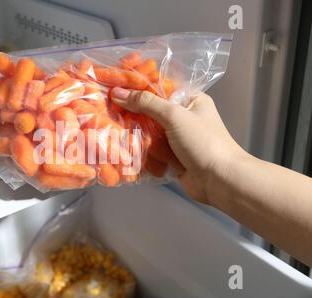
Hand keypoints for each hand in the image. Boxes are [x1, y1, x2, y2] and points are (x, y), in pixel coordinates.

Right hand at [111, 88, 246, 203]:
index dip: (138, 87)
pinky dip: (140, 151)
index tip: (115, 87)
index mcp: (190, 99)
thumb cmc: (204, 142)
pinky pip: (150, 149)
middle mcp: (183, 116)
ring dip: (135, 134)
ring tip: (114, 132)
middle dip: (133, 113)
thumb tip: (119, 93)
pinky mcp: (170, 156)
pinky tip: (124, 149)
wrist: (219, 180)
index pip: (159, 86)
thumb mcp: (174, 115)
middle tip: (109, 111)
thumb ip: (146, 103)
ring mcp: (176, 138)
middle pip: (150, 110)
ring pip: (148, 131)